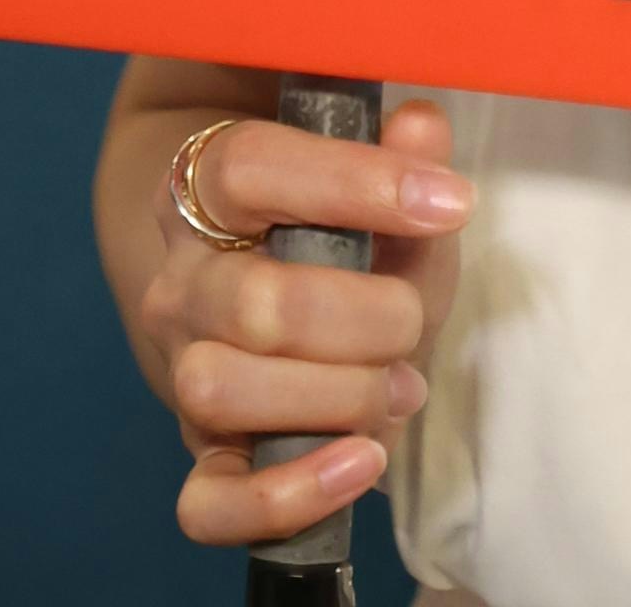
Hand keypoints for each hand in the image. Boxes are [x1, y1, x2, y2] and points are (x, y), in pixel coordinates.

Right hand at [138, 95, 472, 548]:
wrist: (275, 308)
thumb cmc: (341, 241)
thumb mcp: (384, 194)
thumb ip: (406, 157)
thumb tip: (423, 126)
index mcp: (207, 190)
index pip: (250, 169)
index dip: (353, 182)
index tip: (449, 201)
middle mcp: (181, 281)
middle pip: (252, 300)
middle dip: (362, 317)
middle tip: (411, 319)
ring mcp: (183, 373)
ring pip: (222, 390)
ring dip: (335, 396)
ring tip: (399, 388)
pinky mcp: (201, 459)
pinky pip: (208, 504)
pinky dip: (282, 499)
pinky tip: (359, 463)